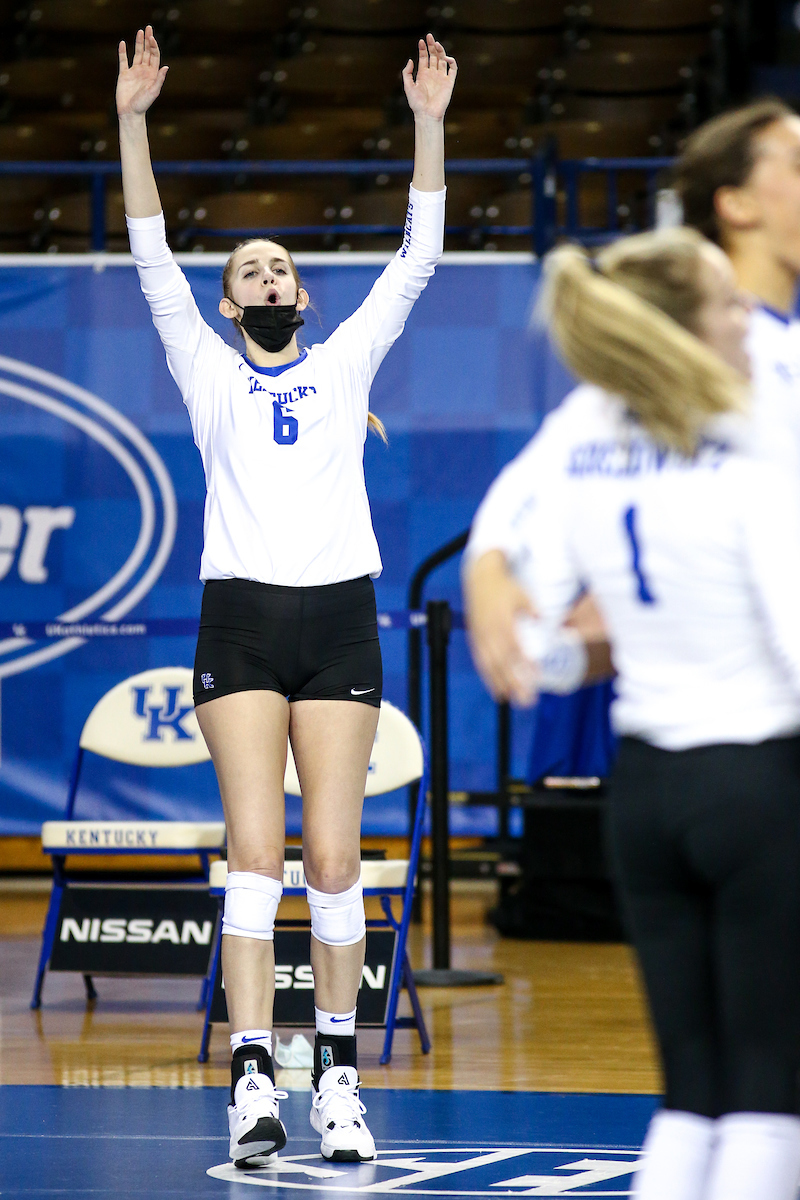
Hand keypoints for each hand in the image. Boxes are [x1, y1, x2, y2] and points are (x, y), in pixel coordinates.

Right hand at [117, 25, 167, 117]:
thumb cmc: (143, 104)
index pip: (154, 56)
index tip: (151, 37)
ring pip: (137, 54)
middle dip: (148, 40)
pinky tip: (123, 43)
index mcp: (153, 74)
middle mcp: (144, 71)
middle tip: (148, 27)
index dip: (154, 46)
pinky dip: (123, 52)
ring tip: (139, 31)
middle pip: (147, 52)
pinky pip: (123, 61)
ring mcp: (134, 72)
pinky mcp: (124, 75)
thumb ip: (159, 79)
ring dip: (139, 43)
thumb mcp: (153, 92)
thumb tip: (166, 67)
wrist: (130, 112)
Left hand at [402, 33, 456, 121]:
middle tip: (429, 36)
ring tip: (436, 44)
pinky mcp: (449, 82)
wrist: (427, 114)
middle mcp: (432, 74)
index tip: (421, 41)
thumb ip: (407, 73)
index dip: (423, 48)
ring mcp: (441, 77)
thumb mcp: (408, 86)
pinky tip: (445, 58)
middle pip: (433, 56)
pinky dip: (451, 61)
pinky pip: (453, 69)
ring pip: (442, 59)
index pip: (424, 57)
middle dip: (431, 46)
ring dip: (440, 50)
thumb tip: (411, 60)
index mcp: (423, 74)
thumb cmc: (416, 103)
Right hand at [464, 551, 539, 705]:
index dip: (524, 663)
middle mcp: (490, 631)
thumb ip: (533, 610)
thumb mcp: (523, 595)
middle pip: (502, 661)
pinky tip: (496, 689)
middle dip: (513, 681)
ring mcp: (480, 636)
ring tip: (511, 699)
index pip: (514, 646)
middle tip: (526, 698)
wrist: (479, 578)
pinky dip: (488, 677)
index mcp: (503, 620)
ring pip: (490, 665)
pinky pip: (481, 662)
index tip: (535, 677)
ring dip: (500, 683)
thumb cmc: (504, 587)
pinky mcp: (475, 639)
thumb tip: (544, 623)